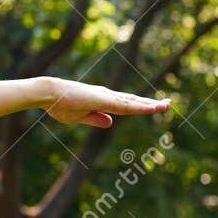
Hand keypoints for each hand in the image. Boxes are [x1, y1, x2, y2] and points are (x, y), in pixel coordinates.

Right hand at [38, 77, 168, 127]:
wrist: (49, 94)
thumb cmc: (60, 104)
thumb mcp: (79, 117)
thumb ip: (96, 119)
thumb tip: (111, 123)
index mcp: (101, 100)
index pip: (125, 104)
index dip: (139, 105)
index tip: (153, 106)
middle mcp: (107, 96)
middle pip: (133, 101)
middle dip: (150, 103)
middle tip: (167, 103)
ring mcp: (107, 97)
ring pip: (133, 102)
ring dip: (150, 104)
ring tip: (166, 105)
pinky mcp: (105, 100)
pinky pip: (127, 106)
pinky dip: (140, 107)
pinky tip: (152, 108)